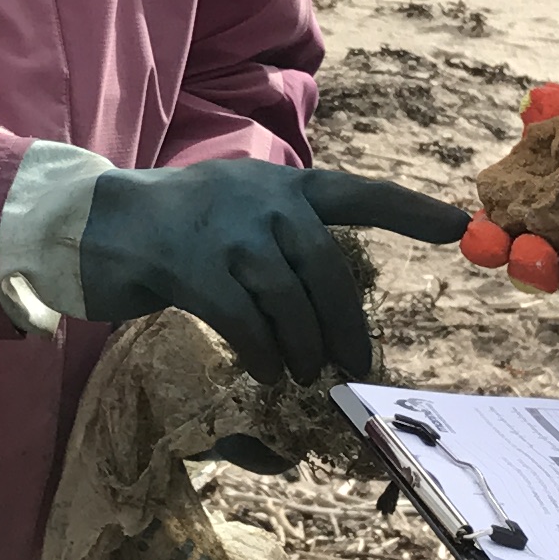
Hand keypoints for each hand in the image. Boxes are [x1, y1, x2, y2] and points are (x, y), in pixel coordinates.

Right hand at [75, 161, 471, 384]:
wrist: (98, 224)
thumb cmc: (175, 226)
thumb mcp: (238, 211)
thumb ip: (283, 238)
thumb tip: (329, 306)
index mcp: (282, 186)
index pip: (359, 195)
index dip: (410, 211)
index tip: (460, 224)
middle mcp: (262, 201)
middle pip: (327, 268)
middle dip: (348, 323)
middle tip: (355, 364)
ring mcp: (227, 233)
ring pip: (291, 301)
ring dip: (306, 346)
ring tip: (306, 373)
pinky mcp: (193, 269)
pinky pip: (248, 323)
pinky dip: (265, 353)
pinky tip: (268, 370)